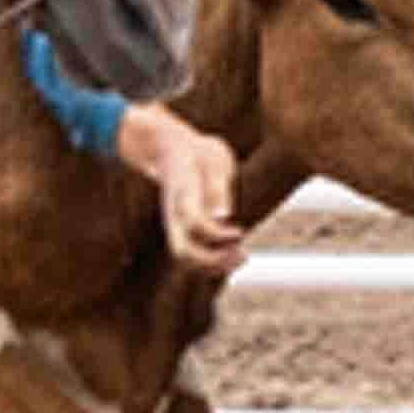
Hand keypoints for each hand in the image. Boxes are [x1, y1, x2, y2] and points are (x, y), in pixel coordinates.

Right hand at [112, 103, 245, 275]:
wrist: (171, 147)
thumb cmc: (197, 151)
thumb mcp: (212, 158)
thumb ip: (216, 186)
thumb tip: (223, 216)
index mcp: (182, 193)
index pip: (194, 222)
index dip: (218, 234)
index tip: (240, 232)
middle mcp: (174, 214)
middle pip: (182, 251)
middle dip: (212, 261)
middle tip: (242, 255)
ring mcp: (175, 223)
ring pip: (186, 257)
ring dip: (214, 264)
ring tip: (242, 257)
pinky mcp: (182, 228)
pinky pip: (192, 252)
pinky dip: (212, 259)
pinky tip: (234, 251)